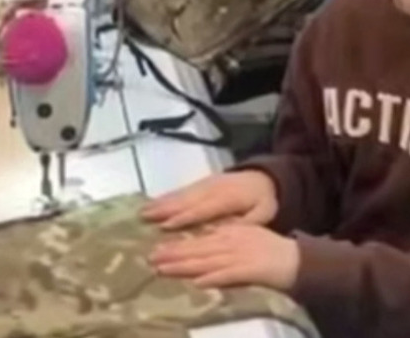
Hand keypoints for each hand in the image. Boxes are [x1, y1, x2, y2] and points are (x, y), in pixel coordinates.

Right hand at [141, 171, 278, 229]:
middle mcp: (215, 188)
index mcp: (229, 198)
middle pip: (187, 199)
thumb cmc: (263, 202)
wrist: (266, 178)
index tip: (166, 226)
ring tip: (143, 212)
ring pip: (182, 193)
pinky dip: (167, 196)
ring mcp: (207, 183)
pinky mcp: (203, 182)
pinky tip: (154, 203)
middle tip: (144, 219)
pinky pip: (183, 189)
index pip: (204, 209)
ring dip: (162, 202)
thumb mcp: (262, 215)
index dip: (185, 217)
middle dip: (165, 209)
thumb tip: (222, 232)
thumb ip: (243, 223)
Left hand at [150, 224, 299, 291]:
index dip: (177, 244)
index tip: (157, 248)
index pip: (199, 238)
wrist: (299, 259)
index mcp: (232, 231)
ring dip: (184, 266)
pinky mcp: (250, 269)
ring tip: (163, 270)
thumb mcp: (247, 236)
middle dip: (173, 255)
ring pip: (206, 261)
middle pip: (198, 248)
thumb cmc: (272, 251)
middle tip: (150, 259)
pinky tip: (196, 283)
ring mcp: (240, 255)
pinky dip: (211, 278)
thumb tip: (202, 245)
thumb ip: (226, 238)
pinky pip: (227, 275)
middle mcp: (232, 240)